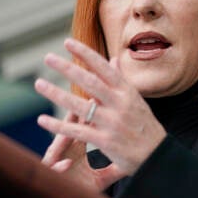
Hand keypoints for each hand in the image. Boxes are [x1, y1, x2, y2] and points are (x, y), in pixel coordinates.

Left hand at [34, 38, 166, 187]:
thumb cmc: (145, 126)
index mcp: (127, 92)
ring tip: (39, 83)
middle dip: (68, 68)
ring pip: (80, 106)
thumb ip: (121, 80)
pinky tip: (42, 120)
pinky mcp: (105, 142)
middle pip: (90, 82)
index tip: (68, 42)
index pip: (104, 68)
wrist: (158, 155)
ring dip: (56, 94)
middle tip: (47, 57)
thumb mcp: (136, 99)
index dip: (86, 54)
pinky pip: (77, 131)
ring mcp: (112, 123)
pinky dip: (58, 126)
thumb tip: (113, 59)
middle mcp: (120, 104)